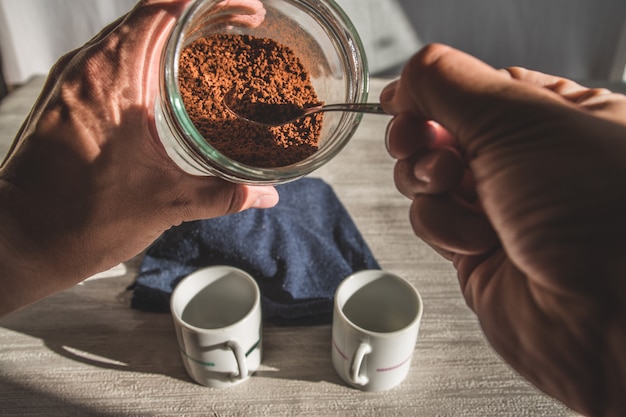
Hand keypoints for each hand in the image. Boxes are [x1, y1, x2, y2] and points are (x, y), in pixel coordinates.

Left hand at [0, 0, 276, 314]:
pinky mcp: (69, 95)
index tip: (247, 10)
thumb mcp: (165, 204)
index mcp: (113, 79)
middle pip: (151, 11)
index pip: (164, 7)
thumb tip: (265, 194)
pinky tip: (174, 78)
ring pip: (131, 31)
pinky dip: (150, 52)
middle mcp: (89, 67)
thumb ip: (221, 195)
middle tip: (241, 26)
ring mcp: (75, 78)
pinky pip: (114, 53)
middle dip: (201, 12)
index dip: (210, 0)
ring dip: (174, 31)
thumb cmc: (80, 220)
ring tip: (215, 45)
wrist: (21, 239)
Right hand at [381, 44, 625, 415]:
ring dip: (427, 180)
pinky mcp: (477, 253)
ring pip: (428, 179)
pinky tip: (472, 237)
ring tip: (449, 184)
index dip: (432, 93)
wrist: (610, 318)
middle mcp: (527, 164)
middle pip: (442, 134)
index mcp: (555, 118)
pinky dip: (440, 224)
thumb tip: (407, 76)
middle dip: (421, 136)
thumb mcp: (519, 119)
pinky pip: (431, 222)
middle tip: (417, 140)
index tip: (403, 99)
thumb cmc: (598, 213)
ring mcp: (500, 210)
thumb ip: (451, 84)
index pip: (475, 90)